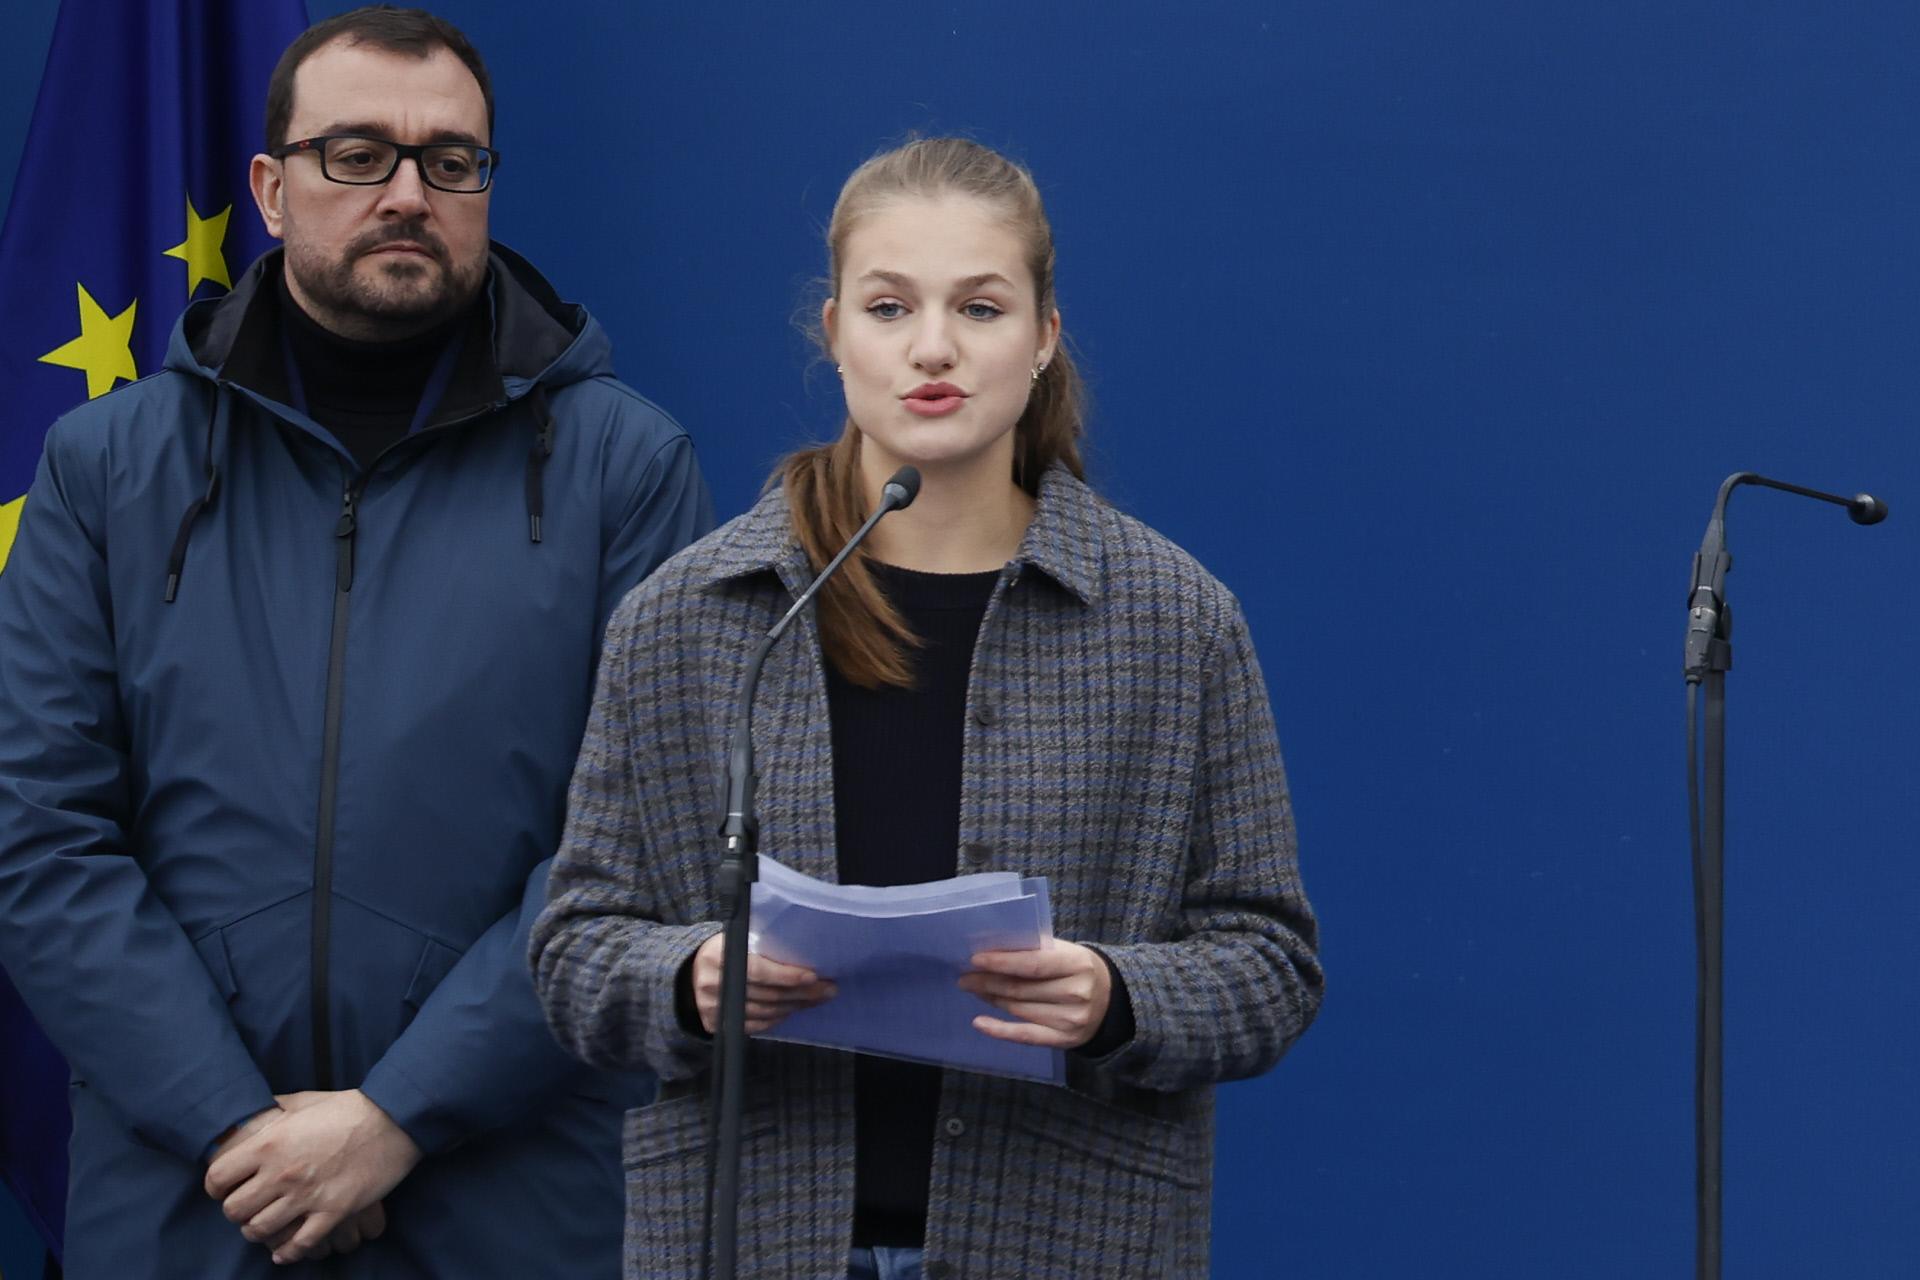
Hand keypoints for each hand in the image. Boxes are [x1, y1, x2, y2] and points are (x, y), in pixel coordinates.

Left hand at [204, 1088, 420, 1264]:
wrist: (394, 1120)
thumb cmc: (349, 1107)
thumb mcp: (306, 1100)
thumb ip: (277, 1107)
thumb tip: (258, 1108)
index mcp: (270, 1143)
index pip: (218, 1178)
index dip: (217, 1186)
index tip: (225, 1188)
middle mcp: (282, 1173)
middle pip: (234, 1210)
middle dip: (237, 1211)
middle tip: (249, 1206)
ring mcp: (307, 1196)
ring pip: (260, 1231)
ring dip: (258, 1231)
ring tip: (265, 1225)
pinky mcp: (332, 1212)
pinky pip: (299, 1244)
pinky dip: (287, 1252)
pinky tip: (284, 1250)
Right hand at [689, 932, 835, 1034]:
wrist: (688, 975)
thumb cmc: (722, 951)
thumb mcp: (734, 938)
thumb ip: (760, 944)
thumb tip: (802, 948)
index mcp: (718, 956)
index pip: (759, 971)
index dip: (787, 975)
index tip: (813, 976)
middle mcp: (713, 985)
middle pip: (768, 995)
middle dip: (803, 993)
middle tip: (829, 989)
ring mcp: (714, 1008)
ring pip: (766, 1012)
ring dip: (795, 1007)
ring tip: (817, 999)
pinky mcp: (715, 1025)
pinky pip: (755, 1026)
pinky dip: (777, 1019)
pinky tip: (792, 1010)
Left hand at [959, 939, 1111, 1049]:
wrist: (1111, 999)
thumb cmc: (1078, 969)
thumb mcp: (1065, 951)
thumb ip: (1036, 950)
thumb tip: (991, 952)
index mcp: (1078, 964)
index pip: (1033, 964)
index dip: (1002, 962)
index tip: (975, 960)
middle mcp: (1076, 993)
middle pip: (1021, 989)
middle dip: (988, 982)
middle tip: (964, 976)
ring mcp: (1071, 1020)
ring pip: (1019, 1009)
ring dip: (992, 999)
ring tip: (974, 989)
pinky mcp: (1064, 1040)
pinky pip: (1025, 1036)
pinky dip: (999, 1030)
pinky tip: (979, 1022)